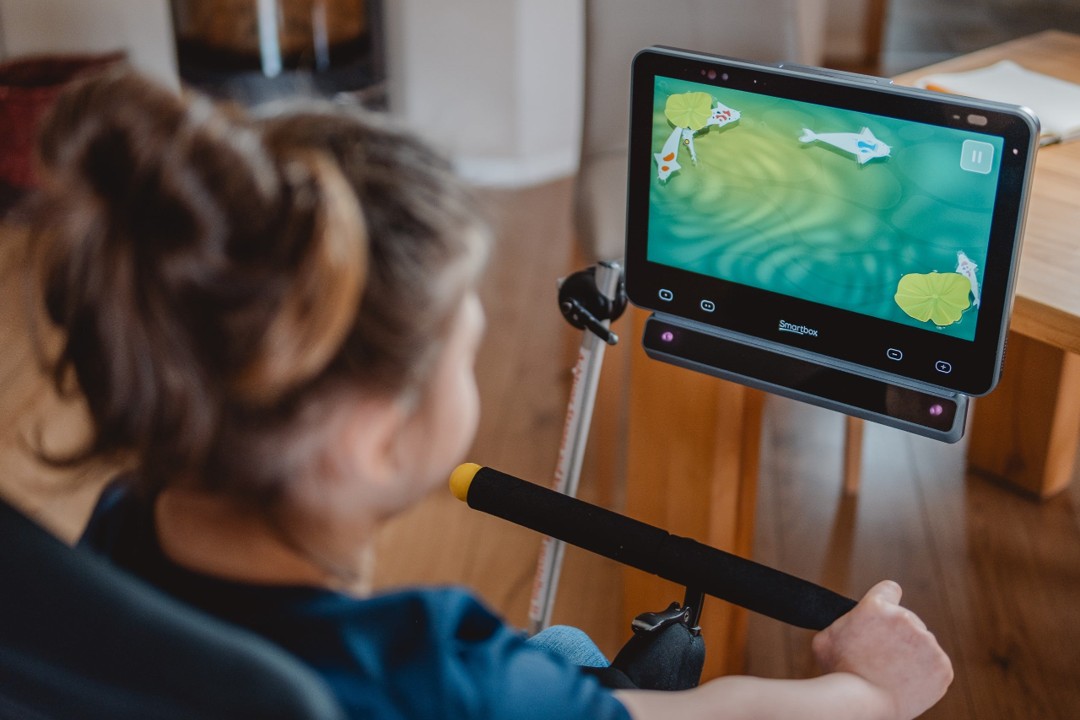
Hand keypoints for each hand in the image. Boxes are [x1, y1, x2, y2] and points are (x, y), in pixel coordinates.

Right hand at [811, 580, 952, 719]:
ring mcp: (927, 642)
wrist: (862, 703)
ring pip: (922, 644)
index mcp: (876, 606)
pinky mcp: (942, 666)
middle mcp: (905, 618)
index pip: (890, 589)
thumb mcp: (826, 637)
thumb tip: (847, 621)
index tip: (885, 616)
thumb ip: (842, 622)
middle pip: (907, 620)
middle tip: (883, 657)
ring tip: (893, 674)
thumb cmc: (839, 672)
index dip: (886, 601)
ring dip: (912, 654)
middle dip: (897, 635)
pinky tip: (908, 683)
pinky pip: (936, 665)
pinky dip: (926, 674)